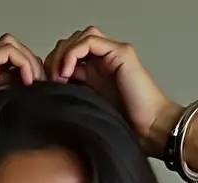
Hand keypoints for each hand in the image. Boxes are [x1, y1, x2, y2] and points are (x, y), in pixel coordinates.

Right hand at [0, 34, 44, 173]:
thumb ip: (15, 120)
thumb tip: (40, 124)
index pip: (22, 68)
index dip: (37, 77)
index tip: (46, 98)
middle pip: (20, 54)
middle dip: (37, 67)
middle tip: (44, 90)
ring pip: (14, 46)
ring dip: (31, 61)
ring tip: (36, 84)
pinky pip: (8, 50)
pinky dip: (23, 62)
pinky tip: (28, 82)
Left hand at [43, 27, 183, 158]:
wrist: (151, 130)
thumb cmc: (127, 127)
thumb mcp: (89, 111)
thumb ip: (73, 97)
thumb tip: (49, 95)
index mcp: (98, 73)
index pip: (69, 55)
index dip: (54, 65)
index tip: (46, 86)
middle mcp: (106, 60)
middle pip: (73, 42)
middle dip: (56, 57)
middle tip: (49, 79)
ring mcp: (114, 54)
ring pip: (81, 37)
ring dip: (64, 53)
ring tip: (58, 75)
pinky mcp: (121, 53)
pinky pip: (90, 41)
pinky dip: (73, 53)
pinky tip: (67, 71)